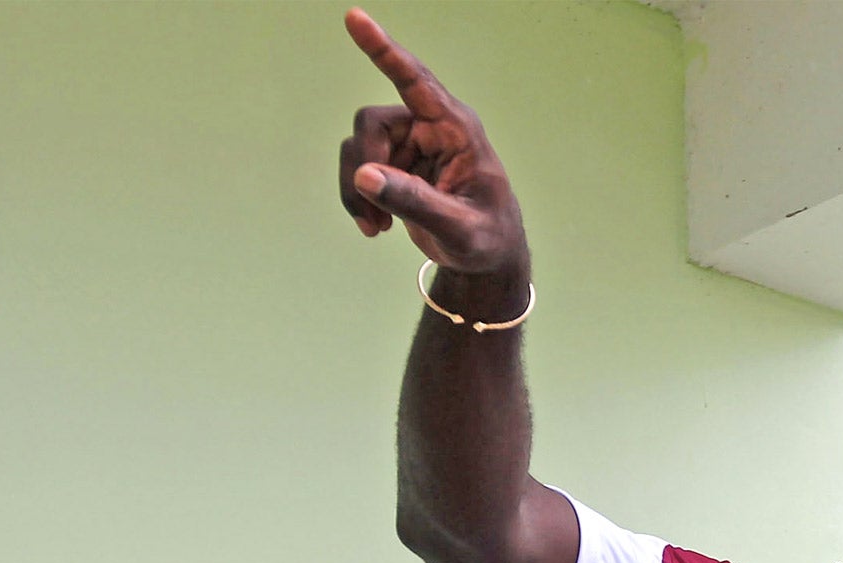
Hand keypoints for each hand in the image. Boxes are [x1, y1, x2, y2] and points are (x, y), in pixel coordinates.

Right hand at [338, 9, 528, 277]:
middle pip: (372, 123)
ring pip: (358, 146)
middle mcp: (430, 127)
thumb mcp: (459, 229)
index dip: (384, 50)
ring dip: (357, 188)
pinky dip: (358, 196)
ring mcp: (410, 143)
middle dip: (365, 165)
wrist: (485, 258)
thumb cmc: (487, 240)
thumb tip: (365, 176)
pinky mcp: (394, 162)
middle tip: (374, 212)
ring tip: (376, 227)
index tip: (355, 18)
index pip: (417, 82)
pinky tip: (375, 226)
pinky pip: (358, 166)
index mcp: (457, 130)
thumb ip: (416, 203)